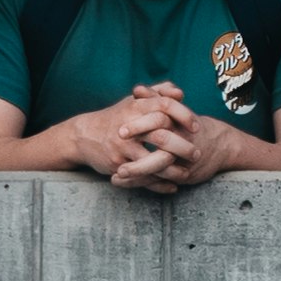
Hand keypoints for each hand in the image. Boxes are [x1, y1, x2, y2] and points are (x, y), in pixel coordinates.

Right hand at [91, 83, 205, 192]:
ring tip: (187, 173)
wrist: (84, 135)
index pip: (165, 106)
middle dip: (183, 147)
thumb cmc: (116, 117)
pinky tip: (172, 186)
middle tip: (197, 154)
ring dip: (173, 170)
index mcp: (135, 107)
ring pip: (153, 162)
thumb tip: (179, 93)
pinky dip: (159, 185)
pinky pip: (142, 178)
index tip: (197, 127)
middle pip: (162, 137)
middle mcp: (129, 126)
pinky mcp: (117, 166)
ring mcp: (122, 148)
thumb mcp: (133, 101)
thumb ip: (157, 93)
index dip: (184, 115)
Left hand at [118, 102, 264, 195]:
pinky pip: (159, 182)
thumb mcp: (175, 110)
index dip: (139, 126)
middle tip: (117, 162)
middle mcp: (182, 140)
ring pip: (159, 168)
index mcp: (178, 122)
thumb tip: (138, 89)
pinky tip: (118, 181)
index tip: (120, 131)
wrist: (220, 145)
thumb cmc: (190, 126)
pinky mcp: (182, 176)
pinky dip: (139, 183)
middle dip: (137, 151)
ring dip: (136, 172)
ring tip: (116, 174)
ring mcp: (183, 160)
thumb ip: (157, 97)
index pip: (159, 121)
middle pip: (161, 144)